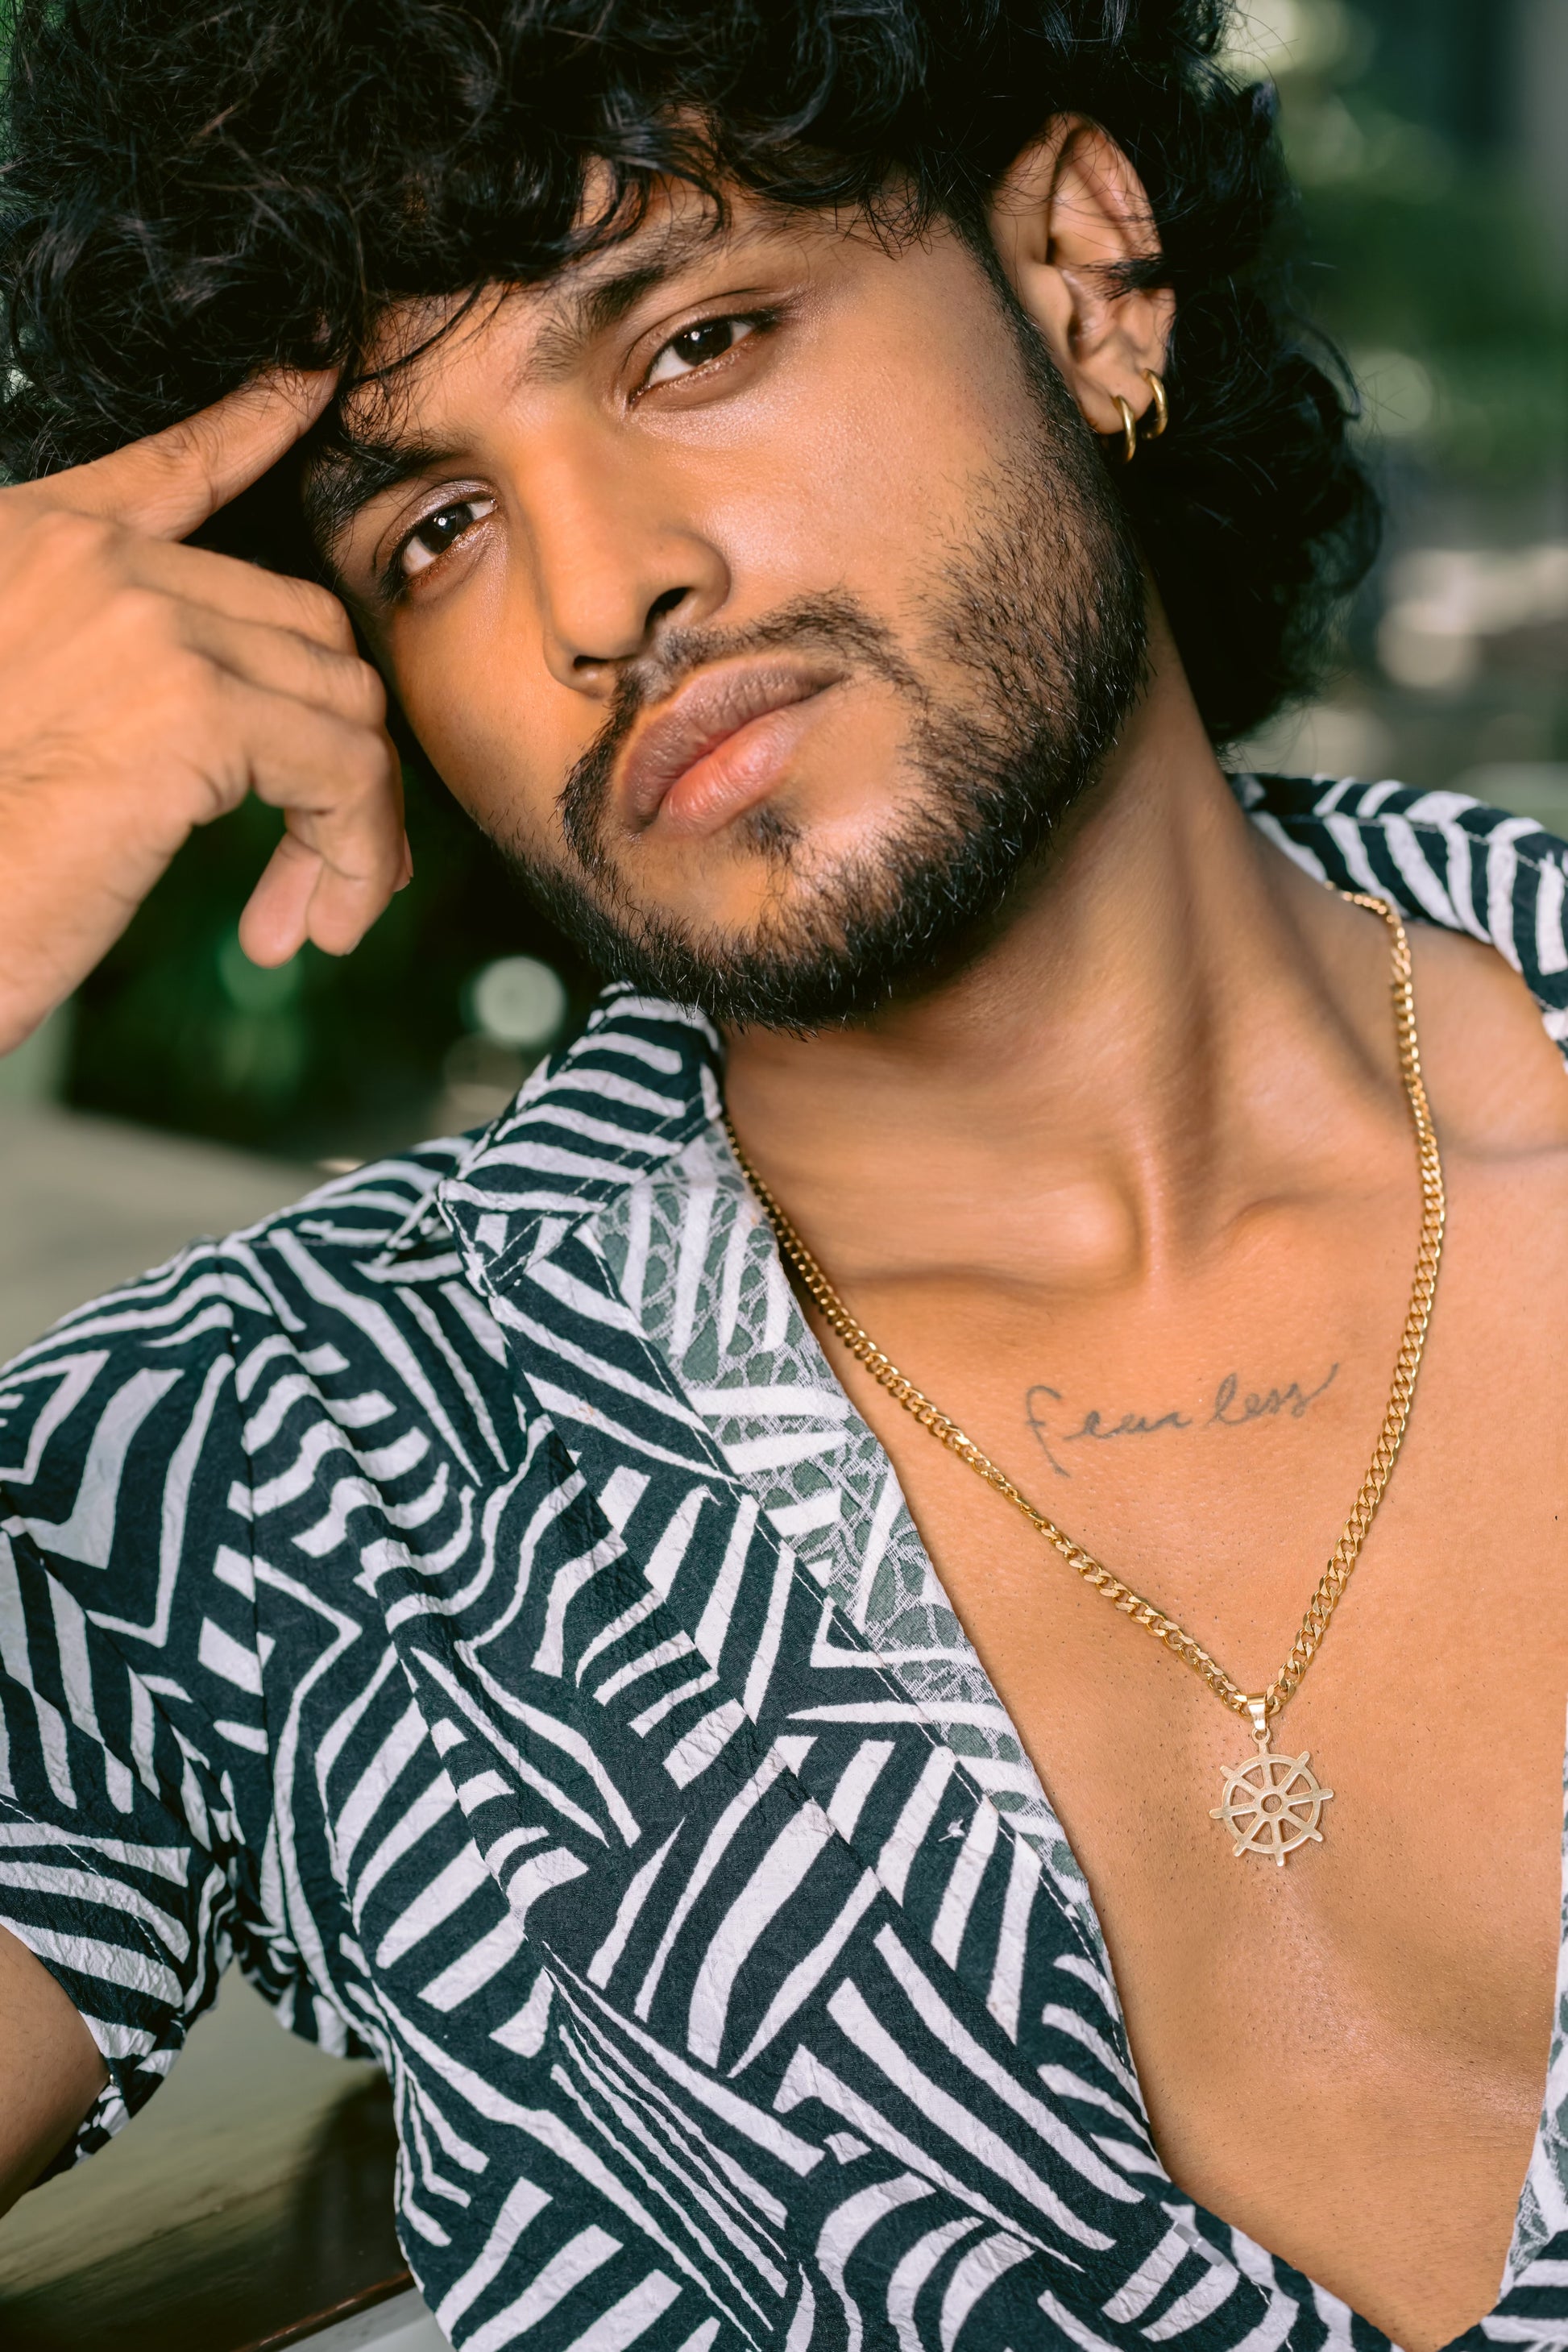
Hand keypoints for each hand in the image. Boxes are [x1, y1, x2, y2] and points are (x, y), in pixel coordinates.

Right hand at [0, 372, 408, 1054]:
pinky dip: (353, 854)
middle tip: (327, 863)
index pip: (171, 467)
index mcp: (32, 544)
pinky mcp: (195, 712)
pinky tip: (311, 922)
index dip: (249, 424)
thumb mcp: (15, 712)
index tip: (307, 383)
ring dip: (351, 825)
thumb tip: (224, 715)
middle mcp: (92, 562)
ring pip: (341, 704)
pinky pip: (346, 772)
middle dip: (333, 754)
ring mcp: (147, 625)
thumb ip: (102, 662)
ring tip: (311, 915)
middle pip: (300, 626)